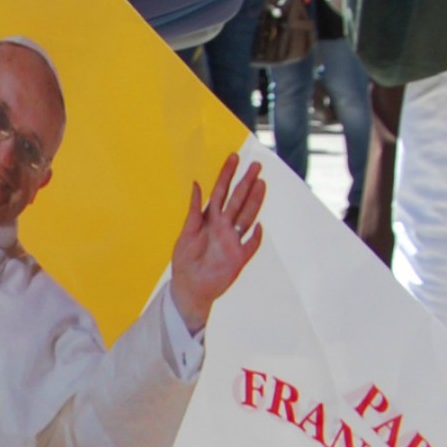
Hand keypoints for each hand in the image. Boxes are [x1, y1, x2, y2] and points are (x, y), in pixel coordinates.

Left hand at [169, 152, 265, 334]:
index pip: (220, 193)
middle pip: (237, 201)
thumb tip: (196, 184)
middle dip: (246, 183)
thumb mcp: (186, 234)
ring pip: (246, 218)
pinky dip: (255, 237)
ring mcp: (233, 242)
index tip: (233, 158)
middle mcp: (224, 227)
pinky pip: (250, 245)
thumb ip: (194, 211)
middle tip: (256, 166)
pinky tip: (259, 226)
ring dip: (254, 202)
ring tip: (261, 184)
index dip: (226, 175)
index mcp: (210, 219)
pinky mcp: (238, 259)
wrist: (189, 288)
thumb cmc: (185, 261)